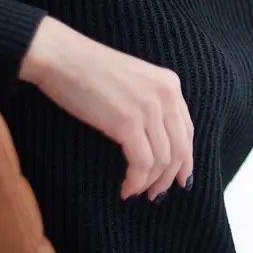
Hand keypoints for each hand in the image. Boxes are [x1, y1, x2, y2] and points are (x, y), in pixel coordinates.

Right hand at [20, 18, 193, 201]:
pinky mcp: (128, 122)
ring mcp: (149, 108)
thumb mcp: (135, 83)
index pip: (187, 130)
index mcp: (170, 84)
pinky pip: (142, 162)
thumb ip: (151, 105)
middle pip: (180, 148)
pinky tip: (126, 189)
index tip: (180, 179)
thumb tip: (155, 142)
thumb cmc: (91, 71)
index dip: (186, 159)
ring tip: (137, 193)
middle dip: (170, 177)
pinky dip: (136, 181)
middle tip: (157, 194)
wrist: (64, 58)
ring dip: (151, 183)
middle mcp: (166, 95)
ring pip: (163, 159)